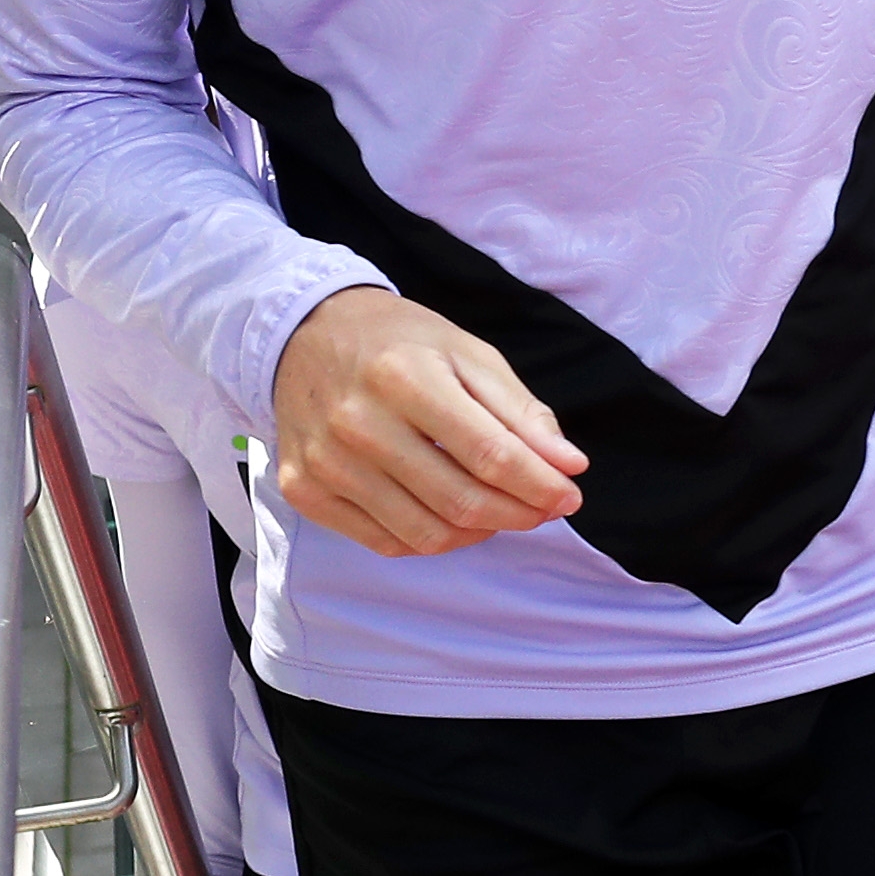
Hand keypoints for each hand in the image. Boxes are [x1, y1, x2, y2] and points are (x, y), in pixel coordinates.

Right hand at [271, 288, 583, 557]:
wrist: (306, 333)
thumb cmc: (400, 342)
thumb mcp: (468, 354)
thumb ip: (521, 411)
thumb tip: (570, 465)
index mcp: (404, 377)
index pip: (489, 454)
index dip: (539, 484)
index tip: (570, 494)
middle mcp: (358, 424)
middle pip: (459, 501)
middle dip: (518, 513)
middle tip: (545, 509)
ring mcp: (325, 463)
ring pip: (424, 533)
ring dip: (480, 532)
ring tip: (504, 512)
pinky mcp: (304, 490)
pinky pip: (384, 542)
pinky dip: (432, 539)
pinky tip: (454, 517)